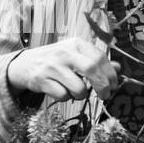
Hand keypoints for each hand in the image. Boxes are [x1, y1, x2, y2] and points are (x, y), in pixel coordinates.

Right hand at [6, 38, 120, 102]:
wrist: (25, 64)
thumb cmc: (56, 61)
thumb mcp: (76, 56)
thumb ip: (96, 61)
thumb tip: (118, 68)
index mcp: (76, 44)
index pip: (100, 58)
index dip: (110, 75)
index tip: (114, 85)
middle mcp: (64, 52)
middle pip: (92, 70)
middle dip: (103, 87)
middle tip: (105, 96)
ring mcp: (52, 66)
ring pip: (78, 88)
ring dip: (81, 95)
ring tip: (75, 91)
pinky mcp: (41, 80)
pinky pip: (63, 96)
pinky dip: (65, 98)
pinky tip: (60, 91)